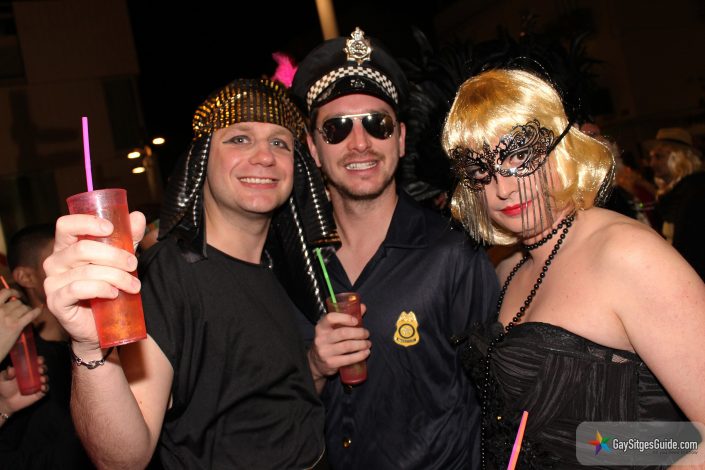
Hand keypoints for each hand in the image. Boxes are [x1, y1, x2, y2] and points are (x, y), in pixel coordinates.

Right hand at [0, 290, 41, 359]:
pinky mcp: (16, 326)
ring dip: (26, 310)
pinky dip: (36, 311)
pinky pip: (30, 315)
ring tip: (25, 314)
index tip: (17, 295)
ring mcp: (8, 317)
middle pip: (16, 302)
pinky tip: (40, 309)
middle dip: (20, 305)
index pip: (5, 292)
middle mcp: (0, 309)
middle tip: (20, 311)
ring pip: (24, 307)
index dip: (13, 292)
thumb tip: (7, 303)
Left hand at [0, 357, 48, 416]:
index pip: (35, 362)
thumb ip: (7, 374)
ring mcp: (37, 384)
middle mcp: (34, 375)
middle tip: (40, 369)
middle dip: (43, 368)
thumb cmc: (4, 387)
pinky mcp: (39, 393)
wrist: (5, 402)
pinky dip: (45, 387)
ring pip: (45, 378)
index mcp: (26, 369)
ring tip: (42, 379)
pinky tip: (42, 387)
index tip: (39, 360)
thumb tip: (11, 369)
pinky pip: (45, 389)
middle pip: (43, 369)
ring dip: (45, 377)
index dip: (39, 360)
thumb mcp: (3, 379)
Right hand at [43, 212, 145, 352]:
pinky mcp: (56, 302)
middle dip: (114, 255)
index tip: (110, 228)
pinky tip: (114, 294)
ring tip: (133, 285)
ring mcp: (52, 282)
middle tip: (134, 264)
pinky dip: (101, 289)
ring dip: (116, 277)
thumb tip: (137, 216)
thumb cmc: (108, 286)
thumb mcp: (120, 259)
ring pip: (87, 271)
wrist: (101, 324)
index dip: (87, 223)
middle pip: (82, 248)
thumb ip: (128, 238)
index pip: (66, 225)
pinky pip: (78, 289)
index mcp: (66, 246)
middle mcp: (55, 262)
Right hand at [308, 304, 370, 379]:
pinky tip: (366, 353)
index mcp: (321, 327)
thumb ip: (347, 317)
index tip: (356, 321)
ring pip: (347, 346)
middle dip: (359, 333)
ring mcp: (325, 351)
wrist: (316, 362)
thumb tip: (362, 307)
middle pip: (343, 333)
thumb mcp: (333, 328)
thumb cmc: (329, 341)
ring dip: (361, 344)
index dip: (344, 318)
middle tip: (367, 334)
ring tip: (368, 343)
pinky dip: (360, 355)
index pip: (330, 318)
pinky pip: (348, 359)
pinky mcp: (330, 363)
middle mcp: (321, 338)